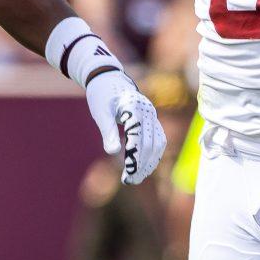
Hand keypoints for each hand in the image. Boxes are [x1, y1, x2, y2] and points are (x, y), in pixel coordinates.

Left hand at [85, 69, 166, 184]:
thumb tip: (113, 152)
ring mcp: (152, 115)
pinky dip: (153, 155)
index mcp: (133, 107)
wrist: (109, 78)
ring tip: (136, 177)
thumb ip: (108, 131)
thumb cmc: (101, 95)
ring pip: (157, 143)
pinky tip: (144, 167)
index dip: (134, 156)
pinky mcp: (152, 119)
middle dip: (141, 164)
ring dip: (149, 162)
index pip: (137, 136)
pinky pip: (158, 139)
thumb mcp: (100, 113)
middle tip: (129, 181)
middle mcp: (147, 111)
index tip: (127, 174)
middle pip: (150, 143)